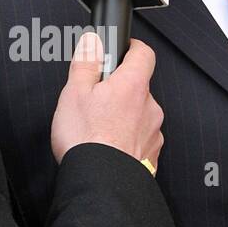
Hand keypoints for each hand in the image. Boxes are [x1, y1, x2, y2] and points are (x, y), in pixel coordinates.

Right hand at [51, 31, 163, 169]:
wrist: (100, 184)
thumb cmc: (86, 140)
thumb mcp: (74, 93)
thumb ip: (86, 63)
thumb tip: (92, 42)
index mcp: (133, 86)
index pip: (144, 54)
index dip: (133, 48)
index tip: (124, 49)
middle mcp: (150, 107)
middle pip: (139, 88)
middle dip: (121, 90)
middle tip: (96, 101)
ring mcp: (154, 133)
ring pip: (140, 115)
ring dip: (125, 117)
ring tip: (99, 129)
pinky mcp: (152, 156)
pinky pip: (141, 140)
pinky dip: (128, 140)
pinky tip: (108, 147)